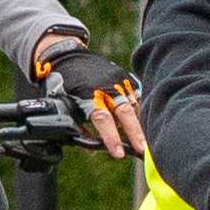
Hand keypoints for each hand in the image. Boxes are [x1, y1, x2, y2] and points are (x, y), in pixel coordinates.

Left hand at [37, 33, 145, 164]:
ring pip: (133, 104)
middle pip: (124, 112)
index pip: (102, 119)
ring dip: (139, 124)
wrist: (68, 56)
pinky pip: (136, 97)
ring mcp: (118, 81)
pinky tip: (142, 124)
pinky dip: (139, 112)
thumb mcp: (64, 105)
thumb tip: (92, 148)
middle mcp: (105, 87)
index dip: (111, 137)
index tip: (119, 153)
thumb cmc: (64, 84)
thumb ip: (79, 125)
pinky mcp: (125, 77)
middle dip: (135, 133)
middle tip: (143, 150)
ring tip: (145, 142)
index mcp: (88, 94)